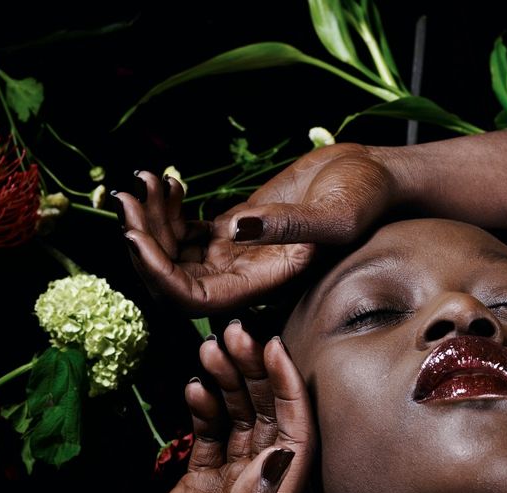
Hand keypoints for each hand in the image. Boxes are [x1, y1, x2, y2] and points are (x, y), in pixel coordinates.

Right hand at [79, 323, 312, 492]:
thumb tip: (282, 453)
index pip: (297, 439)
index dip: (289, 392)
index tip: (272, 348)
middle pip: (270, 420)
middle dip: (257, 374)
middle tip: (234, 332)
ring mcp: (227, 488)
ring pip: (240, 420)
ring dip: (230, 382)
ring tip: (210, 347)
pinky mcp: (196, 484)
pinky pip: (210, 434)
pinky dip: (205, 406)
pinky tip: (194, 383)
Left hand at [118, 143, 394, 312]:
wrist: (378, 178)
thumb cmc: (368, 199)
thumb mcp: (337, 214)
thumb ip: (291, 226)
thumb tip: (236, 230)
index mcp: (265, 285)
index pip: (194, 301)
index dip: (157, 275)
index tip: (134, 236)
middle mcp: (244, 279)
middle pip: (171, 278)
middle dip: (142, 242)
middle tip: (127, 198)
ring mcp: (235, 254)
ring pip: (171, 252)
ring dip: (149, 220)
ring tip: (143, 181)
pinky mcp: (233, 228)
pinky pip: (183, 230)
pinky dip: (166, 207)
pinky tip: (166, 180)